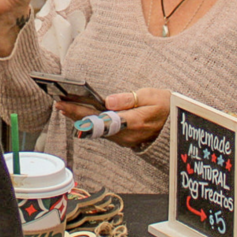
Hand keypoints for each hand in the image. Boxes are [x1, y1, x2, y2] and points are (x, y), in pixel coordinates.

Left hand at [56, 88, 170, 148]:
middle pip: (95, 125)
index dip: (79, 111)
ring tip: (65, 107)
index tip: (64, 104)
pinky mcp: (125, 139)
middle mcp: (126, 135)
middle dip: (75, 114)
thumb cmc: (166, 106)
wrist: (179, 124)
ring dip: (80, 119)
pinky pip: (104, 132)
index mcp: (133, 122)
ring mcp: (125, 139)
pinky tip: (82, 115)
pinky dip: (91, 123)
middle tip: (58, 104)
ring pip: (97, 130)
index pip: (99, 117)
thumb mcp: (151, 96)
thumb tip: (108, 101)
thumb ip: (128, 99)